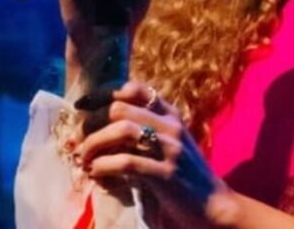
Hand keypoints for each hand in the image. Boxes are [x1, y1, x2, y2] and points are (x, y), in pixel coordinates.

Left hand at [75, 81, 238, 223]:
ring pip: (121, 131)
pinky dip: (104, 166)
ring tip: (84, 158)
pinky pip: (127, 162)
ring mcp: (171, 148)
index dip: (102, 93)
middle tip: (79, 141)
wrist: (214, 205)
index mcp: (171, 114)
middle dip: (91, 123)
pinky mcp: (166, 174)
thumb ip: (145, 129)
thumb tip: (102, 125)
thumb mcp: (169, 144)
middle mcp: (171, 126)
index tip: (82, 106)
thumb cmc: (186, 176)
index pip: (133, 88)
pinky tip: (96, 173)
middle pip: (120, 108)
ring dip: (94, 144)